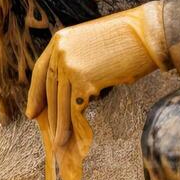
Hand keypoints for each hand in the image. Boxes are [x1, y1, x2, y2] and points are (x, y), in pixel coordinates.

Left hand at [26, 1, 170, 164]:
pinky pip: (74, 108)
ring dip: (59, 126)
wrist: (148, 35)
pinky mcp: (84, 80)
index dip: (35, 94)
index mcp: (61, 40)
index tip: (32, 112)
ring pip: (60, 102)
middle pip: (50, 89)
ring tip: (59, 144)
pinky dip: (72, 125)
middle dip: (49, 114)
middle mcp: (61, 51)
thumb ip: (79, 61)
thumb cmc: (129, 40)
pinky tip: (73, 137)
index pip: (41, 70)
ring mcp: (70, 65)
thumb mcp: (94, 45)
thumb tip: (75, 91)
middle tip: (49, 134)